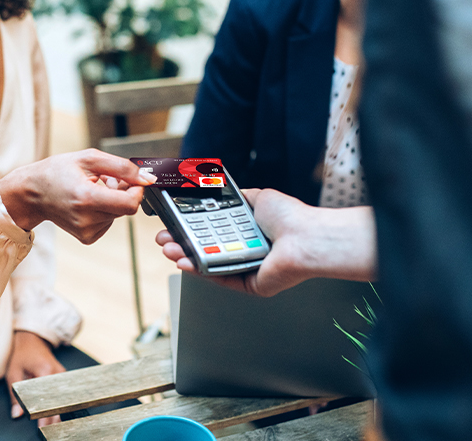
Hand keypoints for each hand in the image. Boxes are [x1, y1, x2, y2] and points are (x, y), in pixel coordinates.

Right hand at [0, 149, 155, 243]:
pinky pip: (109, 222)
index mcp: (87, 198)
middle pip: (126, 208)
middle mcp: (87, 219)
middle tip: (105, 179)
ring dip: (112, 200)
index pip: (130, 203)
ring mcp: (86, 231)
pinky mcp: (87, 238)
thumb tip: (148, 178)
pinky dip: (104, 210)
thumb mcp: (90, 158)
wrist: (33, 193)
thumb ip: (122, 167)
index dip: (137, 190)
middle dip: (123, 191)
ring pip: (118, 214)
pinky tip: (88, 202)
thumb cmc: (57, 172)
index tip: (132, 180)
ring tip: (92, 189)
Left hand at [6, 331, 65, 426]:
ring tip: (54, 426)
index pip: (48, 398)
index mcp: (45, 371)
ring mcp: (63, 375)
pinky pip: (64, 393)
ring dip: (58, 411)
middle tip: (48, 430)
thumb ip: (15, 396)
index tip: (42, 425)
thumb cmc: (21, 355)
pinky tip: (58, 415)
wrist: (32, 339)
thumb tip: (17, 415)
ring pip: (63, 398)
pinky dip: (60, 404)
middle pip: (59, 401)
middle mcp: (57, 374)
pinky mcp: (64, 377)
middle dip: (54, 417)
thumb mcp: (13, 374)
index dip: (46, 414)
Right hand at [156, 188, 375, 296]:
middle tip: (164, 239)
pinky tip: (186, 263)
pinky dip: (201, 272)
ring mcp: (246, 269)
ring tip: (169, 250)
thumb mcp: (257, 197)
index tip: (172, 224)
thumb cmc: (290, 217)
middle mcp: (245, 250)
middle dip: (181, 244)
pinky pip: (221, 279)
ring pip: (209, 265)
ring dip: (185, 258)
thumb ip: (236, 196)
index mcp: (246, 231)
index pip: (211, 231)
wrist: (307, 238)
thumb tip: (219, 187)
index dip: (190, 228)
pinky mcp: (249, 285)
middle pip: (205, 249)